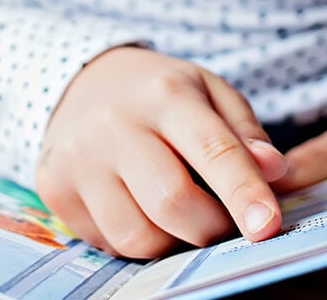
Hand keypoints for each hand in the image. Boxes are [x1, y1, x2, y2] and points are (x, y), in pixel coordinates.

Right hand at [36, 47, 289, 258]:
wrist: (82, 84)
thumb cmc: (159, 95)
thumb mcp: (210, 93)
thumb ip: (245, 133)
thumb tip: (272, 172)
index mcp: (164, 94)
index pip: (213, 150)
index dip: (244, 193)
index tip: (268, 225)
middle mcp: (113, 125)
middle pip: (172, 203)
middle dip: (210, 227)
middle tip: (221, 220)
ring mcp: (77, 159)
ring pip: (138, 236)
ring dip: (171, 240)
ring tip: (176, 212)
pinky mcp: (54, 188)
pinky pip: (107, 242)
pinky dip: (134, 239)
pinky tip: (136, 207)